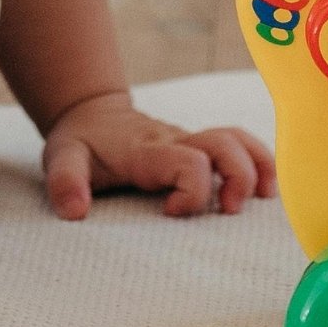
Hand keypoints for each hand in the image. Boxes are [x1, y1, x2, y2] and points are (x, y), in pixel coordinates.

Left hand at [39, 92, 277, 220]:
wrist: (91, 113)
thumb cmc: (81, 142)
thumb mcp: (61, 158)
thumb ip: (65, 182)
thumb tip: (75, 212)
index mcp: (147, 150)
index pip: (188, 162)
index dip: (191, 192)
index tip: (171, 213)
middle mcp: (176, 141)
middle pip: (224, 144)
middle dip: (238, 177)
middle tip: (228, 211)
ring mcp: (190, 142)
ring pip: (237, 139)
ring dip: (256, 166)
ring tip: (264, 197)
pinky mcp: (198, 147)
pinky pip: (238, 144)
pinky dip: (258, 161)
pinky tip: (266, 188)